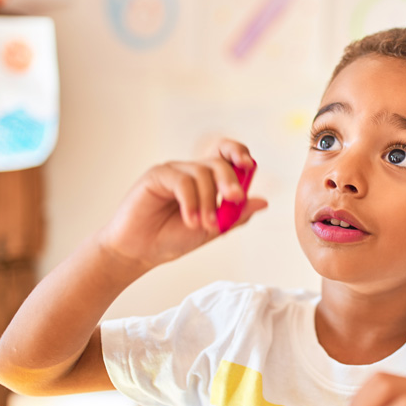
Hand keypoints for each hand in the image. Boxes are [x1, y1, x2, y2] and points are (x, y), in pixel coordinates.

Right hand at [98, 139, 267, 269]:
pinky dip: (191, 202)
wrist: (142, 251)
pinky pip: (182, 181)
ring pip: (202, 173)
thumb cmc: (173, 238)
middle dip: (230, 180)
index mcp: (207, 181)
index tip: (250, 165)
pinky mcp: (157, 175)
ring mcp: (174, 171)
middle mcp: (192, 172)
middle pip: (218, 161)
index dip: (240, 153)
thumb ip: (235, 215)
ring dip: (208, 202)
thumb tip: (262, 202)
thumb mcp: (213, 229)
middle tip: (234, 199)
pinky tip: (190, 220)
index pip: (226, 156)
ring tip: (204, 225)